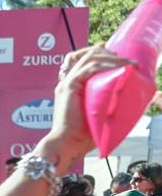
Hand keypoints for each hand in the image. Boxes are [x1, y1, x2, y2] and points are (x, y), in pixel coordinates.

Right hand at [46, 45, 137, 164]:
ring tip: (128, 64)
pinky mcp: (69, 86)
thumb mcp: (95, 113)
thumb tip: (122, 95)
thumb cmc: (81, 135)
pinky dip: (107, 65)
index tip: (117, 56)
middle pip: (85, 54)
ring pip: (90, 58)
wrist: (67, 143)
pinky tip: (119, 68)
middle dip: (108, 52)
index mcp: (71, 87)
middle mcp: (67, 82)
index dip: (99, 53)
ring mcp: (67, 83)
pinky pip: (89, 67)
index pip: (81, 60)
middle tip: (126, 61)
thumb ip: (103, 101)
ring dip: (112, 58)